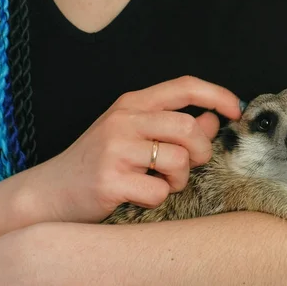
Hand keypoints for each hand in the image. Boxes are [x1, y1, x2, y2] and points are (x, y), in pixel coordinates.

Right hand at [27, 75, 242, 222]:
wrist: (49, 193)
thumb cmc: (97, 163)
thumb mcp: (132, 136)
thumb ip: (171, 126)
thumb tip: (212, 120)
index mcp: (131, 104)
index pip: (183, 86)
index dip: (217, 95)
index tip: (236, 110)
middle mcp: (123, 120)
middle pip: (189, 128)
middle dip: (201, 152)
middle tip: (190, 166)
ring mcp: (115, 149)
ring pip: (179, 161)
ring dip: (178, 179)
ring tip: (159, 183)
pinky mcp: (110, 180)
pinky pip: (159, 191)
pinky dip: (157, 199)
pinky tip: (138, 196)